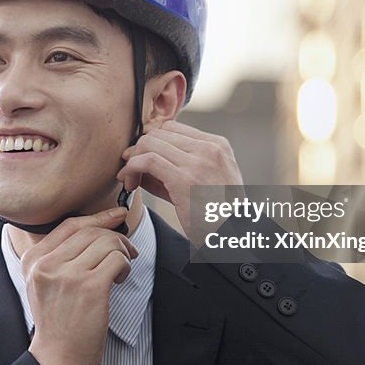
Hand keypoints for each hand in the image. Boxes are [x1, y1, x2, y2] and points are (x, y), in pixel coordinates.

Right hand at [23, 208, 137, 364]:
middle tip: (127, 251)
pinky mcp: (89, 288)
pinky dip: (125, 266)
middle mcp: (46, 263)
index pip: (70, 225)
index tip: (116, 216)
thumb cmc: (57, 321)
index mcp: (33, 259)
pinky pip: (117, 260)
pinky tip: (119, 279)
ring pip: (107, 242)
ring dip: (122, 252)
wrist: (57, 357)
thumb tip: (95, 227)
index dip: (97, 217)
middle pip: (91, 231)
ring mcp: (67, 275)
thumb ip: (58, 256)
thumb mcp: (43, 283)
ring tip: (121, 269)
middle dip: (115, 237)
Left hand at [116, 120, 243, 245]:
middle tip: (130, 171)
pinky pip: (147, 160)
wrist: (234, 237)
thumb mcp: (205, 184)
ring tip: (129, 181)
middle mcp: (209, 148)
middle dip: (139, 149)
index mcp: (217, 145)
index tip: (141, 159)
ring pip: (149, 143)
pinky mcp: (184, 179)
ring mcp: (198, 162)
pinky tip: (130, 184)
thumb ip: (176, 170)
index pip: (173, 128)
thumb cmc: (218, 216)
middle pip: (158, 133)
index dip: (152, 141)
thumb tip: (139, 164)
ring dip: (132, 160)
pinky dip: (132, 169)